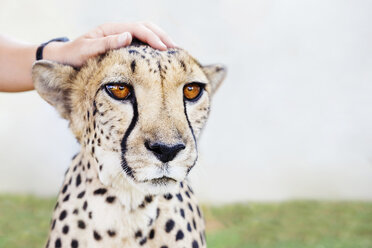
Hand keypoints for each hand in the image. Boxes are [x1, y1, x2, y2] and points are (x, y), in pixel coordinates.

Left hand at [43, 22, 176, 66]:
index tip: (164, 49)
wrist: (64, 60)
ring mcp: (121, 37)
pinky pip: (142, 43)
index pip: (137, 28)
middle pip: (146, 27)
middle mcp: (118, 31)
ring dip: (160, 39)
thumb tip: (128, 36)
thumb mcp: (86, 50)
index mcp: (110, 30)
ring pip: (146, 33)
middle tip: (176, 49)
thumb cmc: (74, 57)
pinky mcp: (123, 46)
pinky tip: (161, 55)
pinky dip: (154, 46)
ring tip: (174, 51)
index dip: (152, 38)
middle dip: (162, 36)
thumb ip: (106, 43)